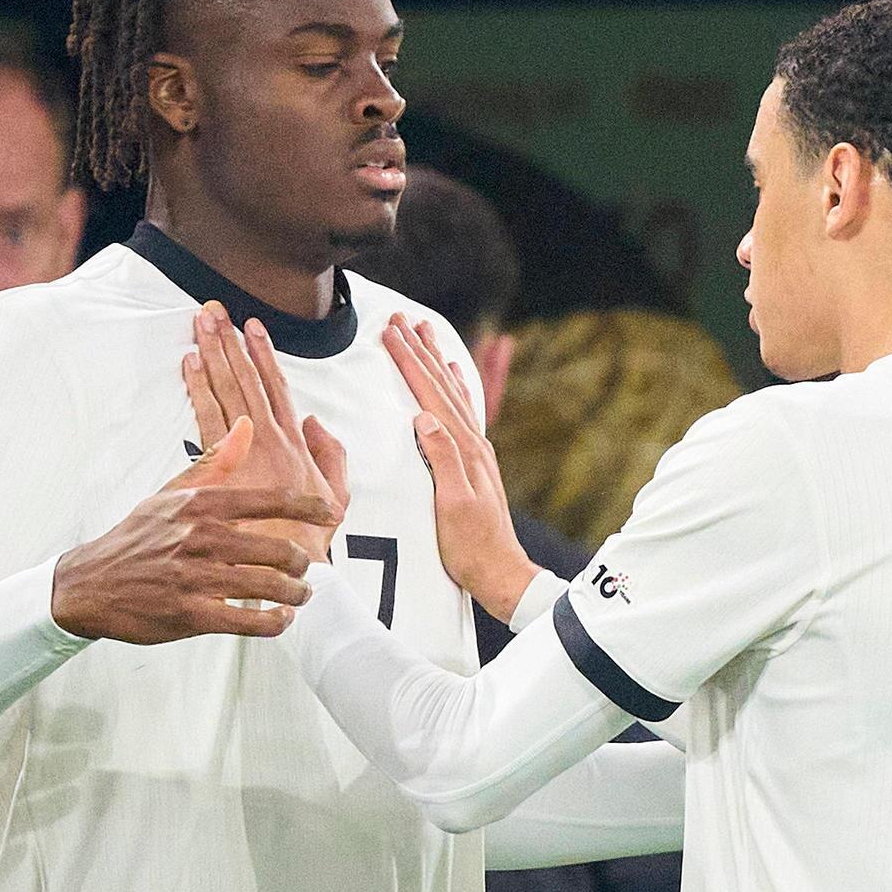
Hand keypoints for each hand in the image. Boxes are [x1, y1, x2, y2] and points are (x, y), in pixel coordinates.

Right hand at [48, 414, 328, 641]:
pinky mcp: (191, 614)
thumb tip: (246, 427)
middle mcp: (202, 538)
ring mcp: (196, 578)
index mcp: (201, 505)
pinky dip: (273, 623)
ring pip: (269, 587)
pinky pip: (248, 621)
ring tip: (301, 595)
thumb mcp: (171, 493)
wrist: (91, 583)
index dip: (309, 507)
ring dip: (295, 595)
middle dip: (304, 563)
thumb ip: (215, 463)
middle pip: (279, 549)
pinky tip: (280, 620)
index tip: (331, 513)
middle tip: (308, 569)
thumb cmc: (137, 538)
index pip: (269, 501)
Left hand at [186, 303, 349, 564]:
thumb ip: (332, 456)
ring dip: (214, 352)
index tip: (252, 328)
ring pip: (229, 389)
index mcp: (297, 445)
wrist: (290, 569)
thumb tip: (315, 421)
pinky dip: (199, 386)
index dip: (264, 355)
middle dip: (231, 342)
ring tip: (201, 323)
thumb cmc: (310, 540)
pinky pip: (208, 415)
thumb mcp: (338, 498)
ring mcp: (248, 451)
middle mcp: (272, 440)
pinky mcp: (225, 465)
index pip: (278, 388)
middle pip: (248, 379)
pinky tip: (191, 362)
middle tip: (213, 310)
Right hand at [386, 312, 540, 620]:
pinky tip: (451, 377)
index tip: (390, 332)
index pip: (430, 395)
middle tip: (398, 319)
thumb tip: (424, 417)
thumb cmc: (471, 547)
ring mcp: (476, 452)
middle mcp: (473, 444)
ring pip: (453, 393)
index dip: (410, 362)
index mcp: (464, 450)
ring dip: (436, 361)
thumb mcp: (452, 506)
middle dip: (419, 350)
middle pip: (442, 385)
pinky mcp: (475, 463)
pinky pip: (462, 411)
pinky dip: (454, 387)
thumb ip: (442, 460)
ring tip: (423, 333)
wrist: (500, 572)